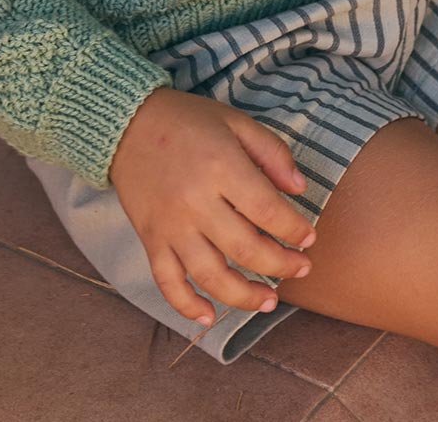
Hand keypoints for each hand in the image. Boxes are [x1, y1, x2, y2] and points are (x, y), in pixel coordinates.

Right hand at [107, 86, 317, 326]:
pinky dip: (187, 306)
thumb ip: (271, 152)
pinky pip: (168, 282)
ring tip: (269, 301)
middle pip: (245, 248)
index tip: (309, 239)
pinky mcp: (151, 239)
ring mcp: (171, 225)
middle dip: (280, 265)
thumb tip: (299, 188)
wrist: (128, 123)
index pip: (267, 210)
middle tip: (301, 269)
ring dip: (244, 296)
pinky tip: (209, 317)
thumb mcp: (235, 122)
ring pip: (210, 275)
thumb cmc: (188, 120)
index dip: (294, 230)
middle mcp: (196, 201)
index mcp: (221, 166)